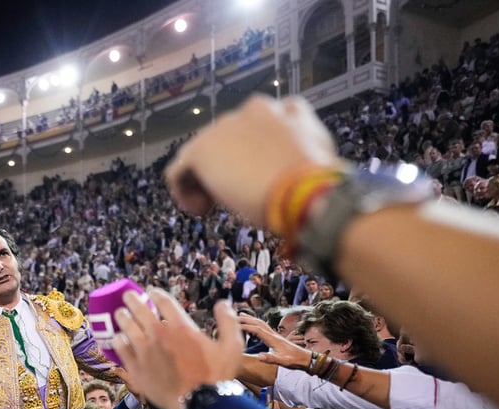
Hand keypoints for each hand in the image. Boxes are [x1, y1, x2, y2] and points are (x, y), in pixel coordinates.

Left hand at [112, 291, 243, 408]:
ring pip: (126, 327)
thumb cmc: (217, 377)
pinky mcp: (136, 369)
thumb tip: (223, 304)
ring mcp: (144, 352)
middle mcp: (159, 335)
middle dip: (132, 300)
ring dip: (122, 318)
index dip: (156, 293)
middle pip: (140, 309)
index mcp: (181, 327)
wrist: (199, 405)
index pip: (163, 301)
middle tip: (128, 296)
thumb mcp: (232, 347)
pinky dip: (118, 341)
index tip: (151, 292)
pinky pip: (121, 349)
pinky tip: (118, 339)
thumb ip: (228, 322)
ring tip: (119, 314)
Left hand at [165, 94, 340, 224]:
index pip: (260, 126)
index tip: (262, 178)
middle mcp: (252, 110)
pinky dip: (184, 192)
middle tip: (239, 194)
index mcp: (285, 109)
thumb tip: (316, 161)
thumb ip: (305, 150)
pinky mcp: (200, 150)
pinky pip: (179, 172)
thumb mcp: (320, 155)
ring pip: (203, 155)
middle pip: (228, 141)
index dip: (256, 154)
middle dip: (230, 167)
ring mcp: (223, 128)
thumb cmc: (317, 181)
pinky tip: (201, 209)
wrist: (303, 189)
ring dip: (206, 180)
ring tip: (216, 205)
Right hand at [238, 315, 312, 369]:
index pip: (257, 330)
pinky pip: (264, 328)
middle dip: (247, 318)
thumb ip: (270, 359)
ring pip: (261, 324)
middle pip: (258, 323)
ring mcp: (275, 335)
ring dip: (251, 319)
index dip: (246, 326)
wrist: (305, 359)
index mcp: (273, 339)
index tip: (235, 325)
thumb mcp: (282, 361)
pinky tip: (254, 326)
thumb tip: (259, 356)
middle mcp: (274, 335)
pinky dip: (256, 324)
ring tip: (242, 316)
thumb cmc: (294, 360)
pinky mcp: (276, 338)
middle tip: (235, 315)